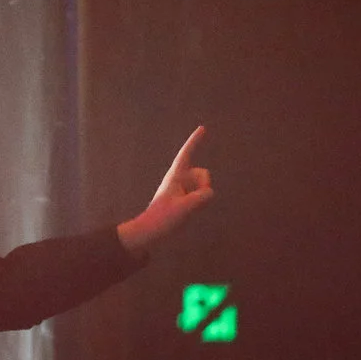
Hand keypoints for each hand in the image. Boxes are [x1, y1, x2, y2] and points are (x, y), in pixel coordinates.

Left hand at [117, 126, 214, 252]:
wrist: (150, 231)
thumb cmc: (163, 219)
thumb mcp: (184, 209)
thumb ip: (200, 198)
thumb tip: (210, 192)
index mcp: (175, 176)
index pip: (186, 154)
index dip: (194, 141)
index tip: (202, 128)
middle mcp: (179, 179)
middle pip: (202, 173)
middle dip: (205, 184)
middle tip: (194, 201)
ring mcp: (183, 189)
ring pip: (203, 185)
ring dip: (202, 195)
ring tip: (188, 209)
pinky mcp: (185, 198)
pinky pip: (200, 195)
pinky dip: (200, 201)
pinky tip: (189, 212)